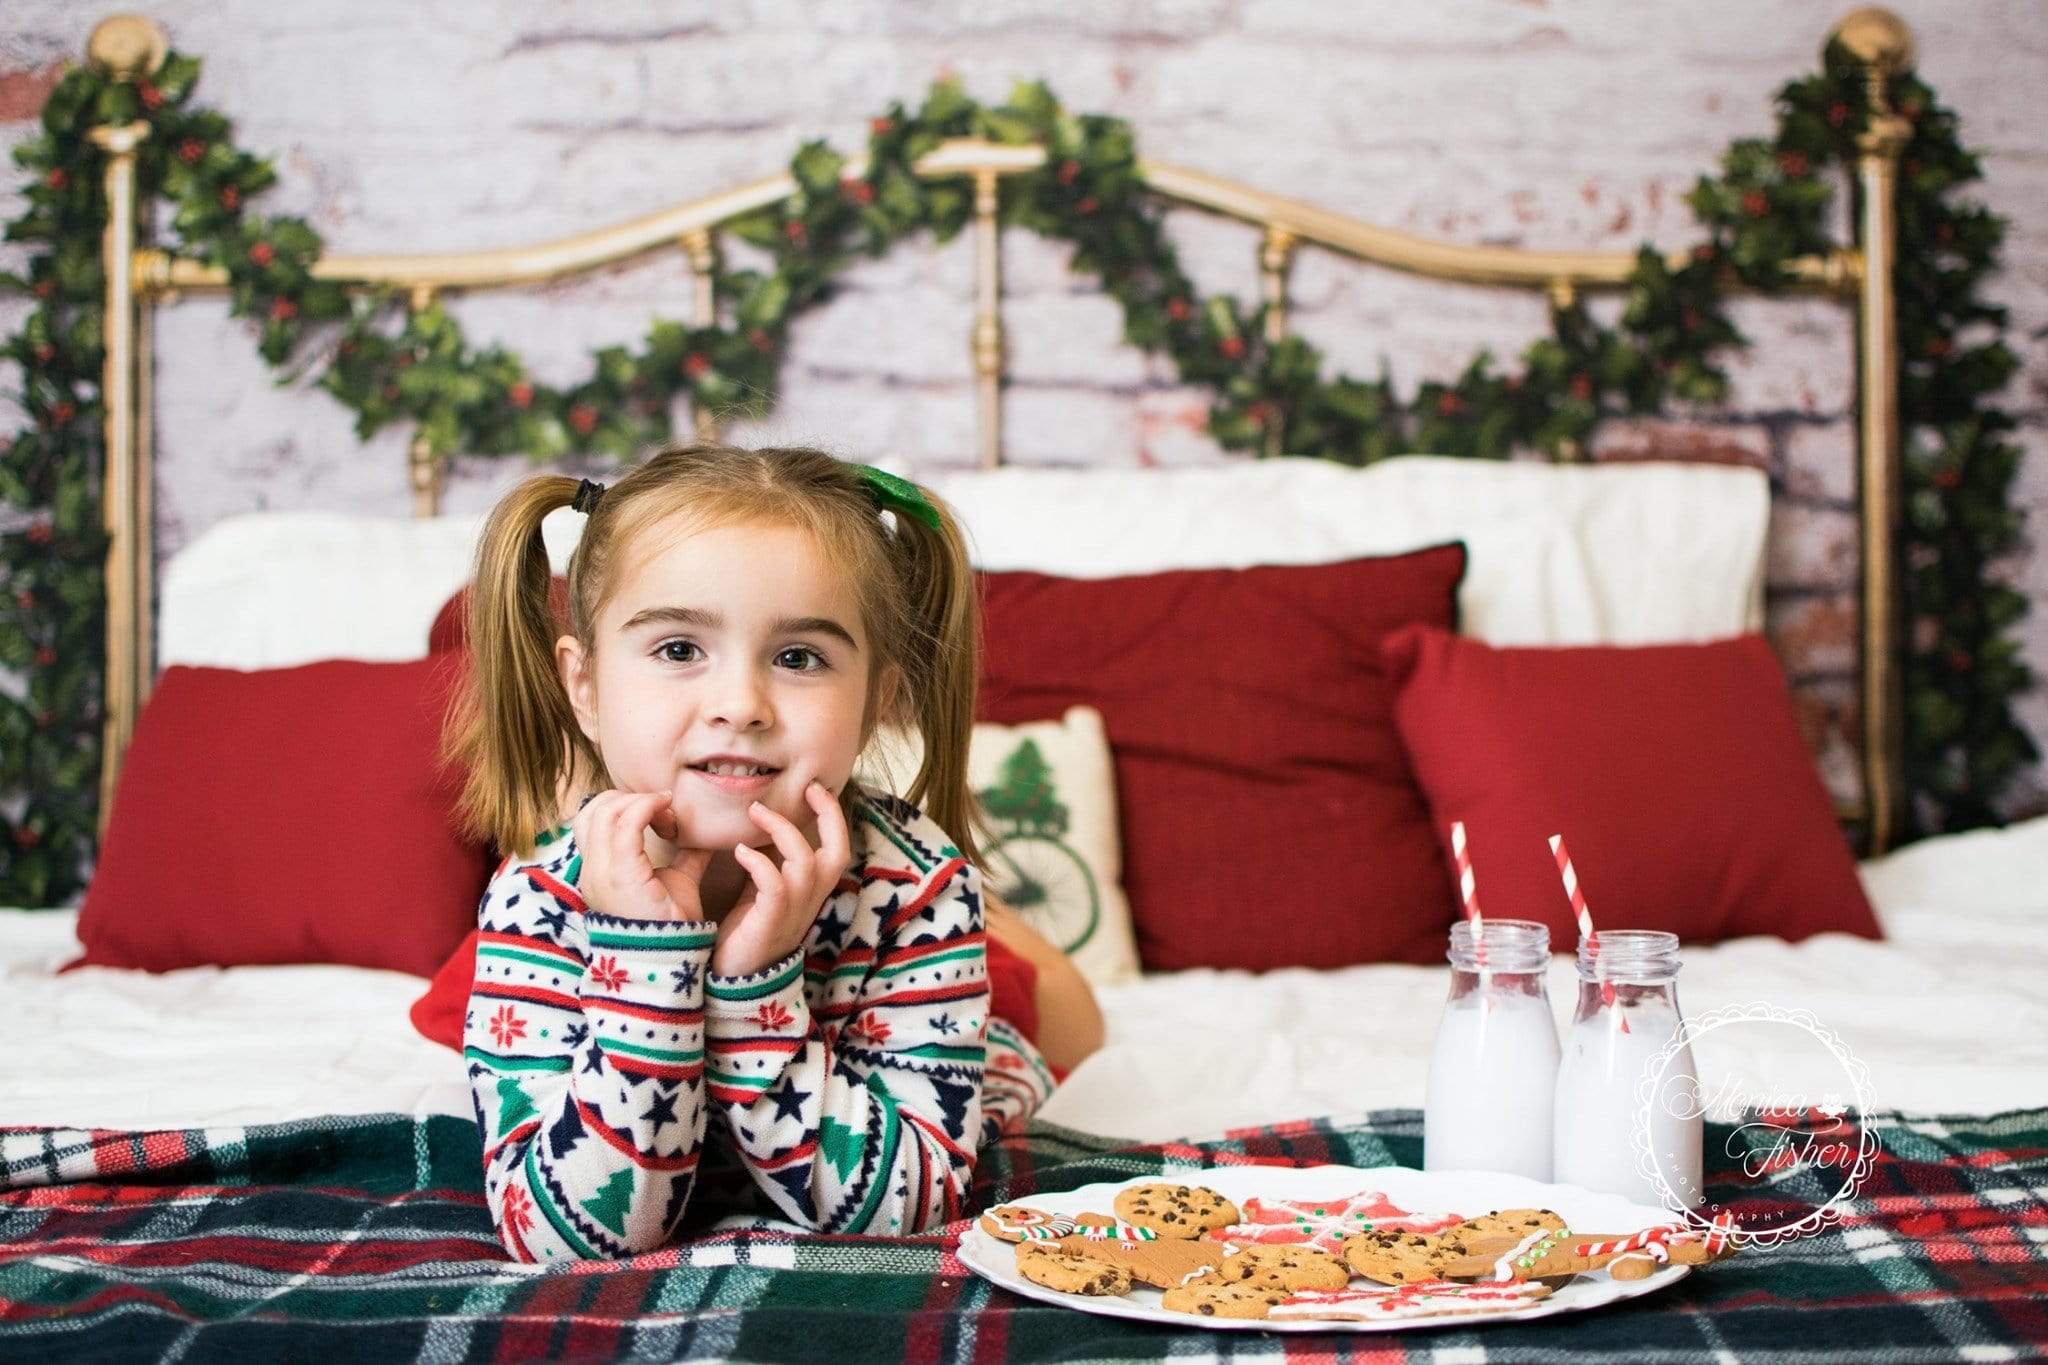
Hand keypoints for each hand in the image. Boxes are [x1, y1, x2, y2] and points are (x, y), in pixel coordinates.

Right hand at [571, 789, 713, 921]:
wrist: (672, 960)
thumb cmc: (672, 926)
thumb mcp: (676, 882)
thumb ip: (685, 856)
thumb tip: (703, 834)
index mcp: (597, 873)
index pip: (590, 820)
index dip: (622, 806)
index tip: (659, 815)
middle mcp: (591, 872)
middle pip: (595, 810)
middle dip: (632, 800)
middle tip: (666, 814)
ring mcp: (601, 874)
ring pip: (607, 811)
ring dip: (642, 803)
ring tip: (669, 818)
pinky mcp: (621, 875)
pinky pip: (626, 824)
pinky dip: (648, 808)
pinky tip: (668, 813)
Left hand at [711, 781, 851, 977]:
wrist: (736, 981)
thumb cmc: (747, 934)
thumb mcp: (762, 894)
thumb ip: (768, 866)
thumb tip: (758, 833)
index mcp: (812, 891)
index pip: (837, 849)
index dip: (832, 817)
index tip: (814, 789)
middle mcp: (810, 899)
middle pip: (836, 851)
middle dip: (827, 815)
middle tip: (807, 789)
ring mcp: (793, 910)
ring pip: (804, 860)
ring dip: (780, 830)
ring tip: (754, 813)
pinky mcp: (770, 920)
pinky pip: (774, 883)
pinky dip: (758, 861)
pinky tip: (739, 851)